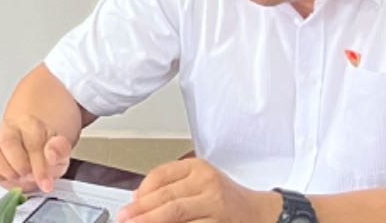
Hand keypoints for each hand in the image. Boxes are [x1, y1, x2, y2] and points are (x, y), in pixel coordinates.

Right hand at [0, 114, 72, 192]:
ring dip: (10, 175)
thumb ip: (59, 150)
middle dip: (21, 167)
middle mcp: (8, 128)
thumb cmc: (45, 149)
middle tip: (31, 178)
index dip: (40, 167)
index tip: (46, 184)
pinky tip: (11, 178)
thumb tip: (51, 156)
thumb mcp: (60, 150)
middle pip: (7, 143)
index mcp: (29, 123)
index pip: (32, 143)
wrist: (31, 148)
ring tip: (23, 178)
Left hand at [118, 159, 282, 222]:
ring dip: (151, 220)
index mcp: (199, 168)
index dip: (142, 191)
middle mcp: (208, 184)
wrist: (261, 213)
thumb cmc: (227, 199)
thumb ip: (173, 186)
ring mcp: (216, 206)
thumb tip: (138, 199)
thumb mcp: (201, 182)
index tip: (130, 203)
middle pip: (166, 196)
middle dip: (141, 210)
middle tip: (124, 217)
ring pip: (176, 214)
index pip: (161, 175)